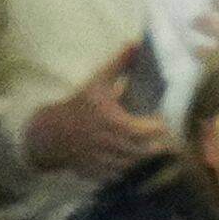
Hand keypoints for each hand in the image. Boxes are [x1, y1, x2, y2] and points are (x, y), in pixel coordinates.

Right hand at [24, 45, 174, 181]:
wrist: (52, 132)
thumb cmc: (80, 104)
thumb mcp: (98, 82)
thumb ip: (119, 64)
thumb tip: (136, 43)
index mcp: (113, 121)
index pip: (147, 131)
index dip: (159, 129)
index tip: (164, 124)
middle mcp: (109, 144)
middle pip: (145, 152)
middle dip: (157, 147)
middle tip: (166, 141)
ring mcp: (104, 161)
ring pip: (135, 165)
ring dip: (146, 160)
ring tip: (152, 150)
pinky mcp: (99, 173)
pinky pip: (122, 176)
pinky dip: (130, 170)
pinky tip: (134, 161)